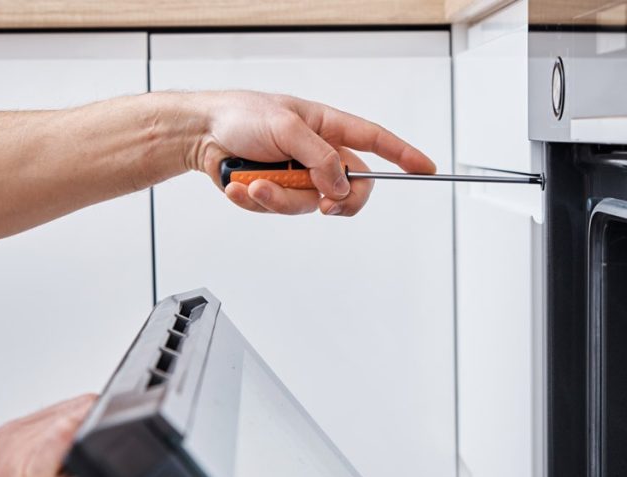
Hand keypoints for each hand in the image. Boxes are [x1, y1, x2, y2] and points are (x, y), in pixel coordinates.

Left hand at [186, 91, 435, 216]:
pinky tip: (241, 186)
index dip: (403, 155)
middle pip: (351, 189)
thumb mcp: (285, 126)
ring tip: (255, 182)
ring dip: (279, 197)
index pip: (375, 142)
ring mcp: (299, 177)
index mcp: (327, 128)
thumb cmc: (241, 116)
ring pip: (310, 205)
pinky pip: (280, 210)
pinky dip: (258, 200)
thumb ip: (319, 156)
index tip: (425, 168)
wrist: (201, 135)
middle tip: (326, 203)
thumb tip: (340, 185)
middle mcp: (318, 154)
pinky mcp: (278, 194)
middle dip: (339, 201)